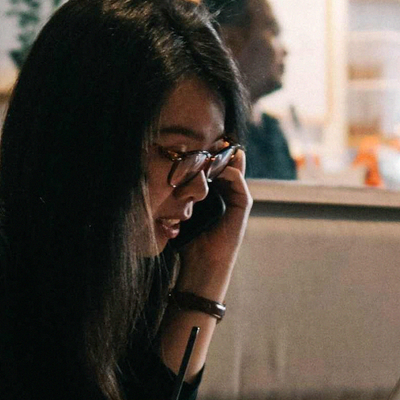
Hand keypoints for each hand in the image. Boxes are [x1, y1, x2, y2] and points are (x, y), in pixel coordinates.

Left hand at [179, 149, 251, 298]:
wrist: (202, 265)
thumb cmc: (187, 241)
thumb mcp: (178, 212)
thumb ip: (176, 195)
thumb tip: (157, 171)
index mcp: (212, 192)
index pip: (211, 164)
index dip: (203, 151)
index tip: (189, 139)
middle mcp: (226, 192)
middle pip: (224, 162)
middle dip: (214, 148)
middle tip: (202, 135)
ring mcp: (236, 197)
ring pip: (232, 167)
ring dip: (220, 156)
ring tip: (207, 146)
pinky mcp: (243, 204)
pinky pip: (237, 181)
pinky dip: (227, 171)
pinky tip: (212, 167)